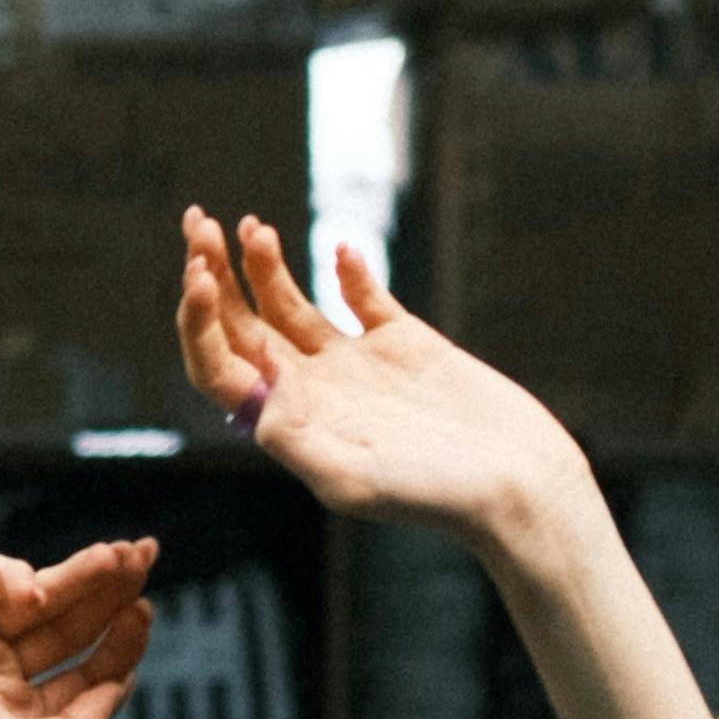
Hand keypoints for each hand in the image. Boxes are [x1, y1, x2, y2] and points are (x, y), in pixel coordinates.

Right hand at [0, 543, 157, 718]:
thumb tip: (118, 691)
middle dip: (112, 594)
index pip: (86, 676)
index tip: (143, 614)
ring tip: (119, 552)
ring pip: (43, 593)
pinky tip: (28, 586)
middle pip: (72, 628)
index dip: (122, 645)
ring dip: (82, 571)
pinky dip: (15, 574)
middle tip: (145, 559)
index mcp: (15, 715)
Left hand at [175, 213, 718, 718]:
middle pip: (242, 326)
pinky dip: (347, 270)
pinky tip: (342, 251)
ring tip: (251, 225)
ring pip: (291, 306)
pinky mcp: (405, 345)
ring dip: (264, 265)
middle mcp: (314, 391)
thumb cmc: (439, 496)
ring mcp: (357, 366)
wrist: (520, 484)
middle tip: (198, 223)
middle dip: (214, 274)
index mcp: (291, 422)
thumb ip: (299, 441)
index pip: (219, 365)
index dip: (198, 320)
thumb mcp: (355, 479)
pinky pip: (363, 298)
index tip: (202, 273)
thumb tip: (258, 404)